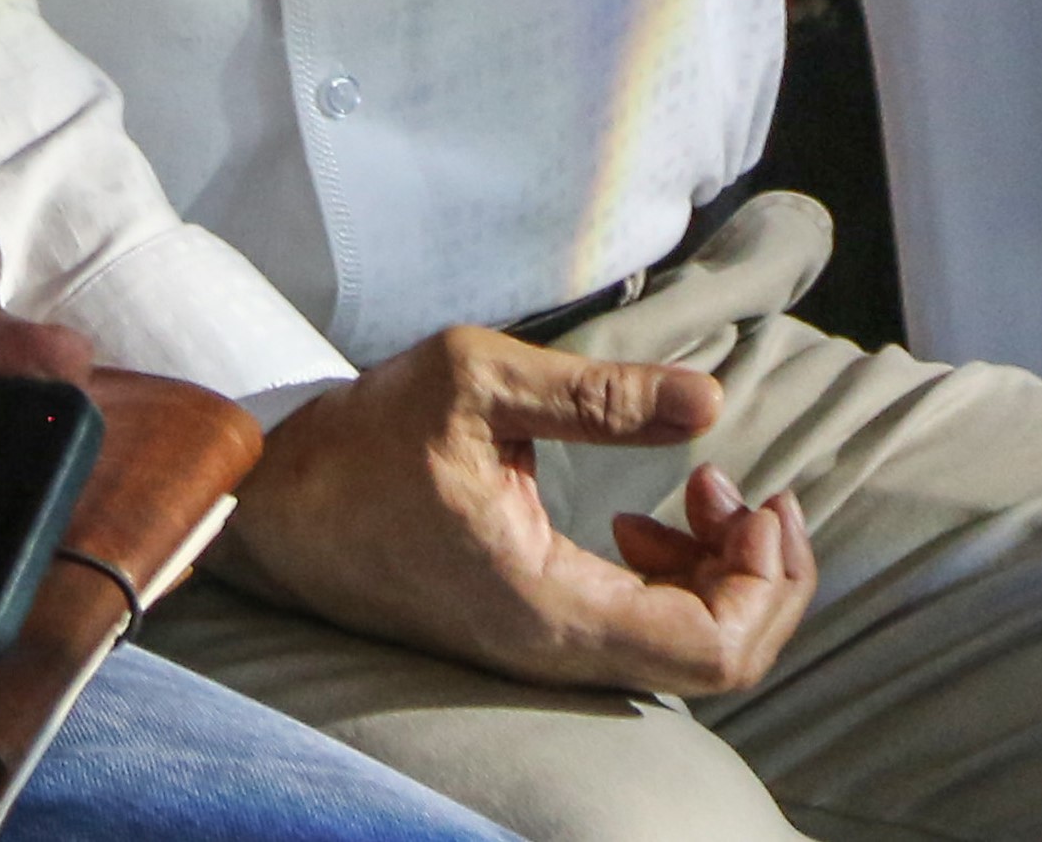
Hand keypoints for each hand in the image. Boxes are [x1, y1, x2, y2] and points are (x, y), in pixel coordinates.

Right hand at [211, 326, 814, 694]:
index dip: (762, 577)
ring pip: (688, 651)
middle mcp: (560, 651)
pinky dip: (676, 581)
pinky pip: (646, 635)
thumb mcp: (473, 382)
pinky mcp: (538, 633)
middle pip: (721, 660)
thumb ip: (596, 394)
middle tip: (746, 492)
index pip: (717, 647)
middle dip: (760, 575)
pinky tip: (640, 522)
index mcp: (554, 607)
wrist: (278, 501)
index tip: (748, 492)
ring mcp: (549, 650)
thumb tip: (711, 401)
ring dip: (720, 574)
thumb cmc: (363, 441)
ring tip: (697, 495)